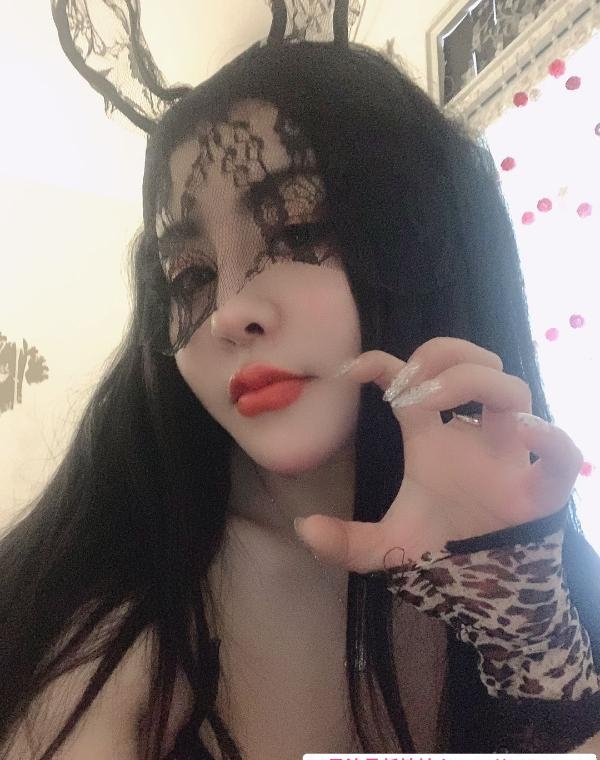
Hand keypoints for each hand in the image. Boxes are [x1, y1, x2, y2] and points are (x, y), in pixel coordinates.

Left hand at [294, 337, 583, 572]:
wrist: (487, 582)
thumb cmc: (443, 542)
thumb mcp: (387, 544)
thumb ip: (346, 541)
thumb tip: (303, 527)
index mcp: (434, 436)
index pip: (413, 381)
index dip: (381, 363)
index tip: (350, 370)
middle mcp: (474, 433)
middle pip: (475, 365)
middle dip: (444, 356)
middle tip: (409, 383)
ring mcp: (511, 454)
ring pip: (513, 391)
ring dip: (476, 383)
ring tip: (434, 403)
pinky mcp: (543, 487)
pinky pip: (563, 454)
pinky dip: (551, 441)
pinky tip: (525, 437)